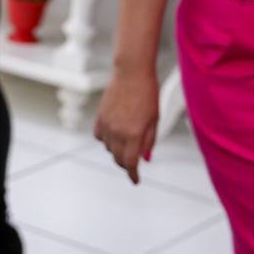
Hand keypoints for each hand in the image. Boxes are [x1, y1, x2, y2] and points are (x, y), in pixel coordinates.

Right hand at [93, 68, 158, 183]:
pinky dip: (107, 140)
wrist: (131, 73)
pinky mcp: (99, 117)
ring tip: (127, 143)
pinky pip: (100, 137)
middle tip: (133, 164)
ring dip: (118, 151)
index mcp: (134, 134)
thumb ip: (149, 141)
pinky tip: (114, 135)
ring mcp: (107, 125)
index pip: (131, 162)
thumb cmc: (148, 94)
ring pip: (109, 149)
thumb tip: (145, 158)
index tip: (135, 180)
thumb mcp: (154, 120)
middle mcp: (118, 132)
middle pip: (118, 158)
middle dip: (126, 164)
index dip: (133, 174)